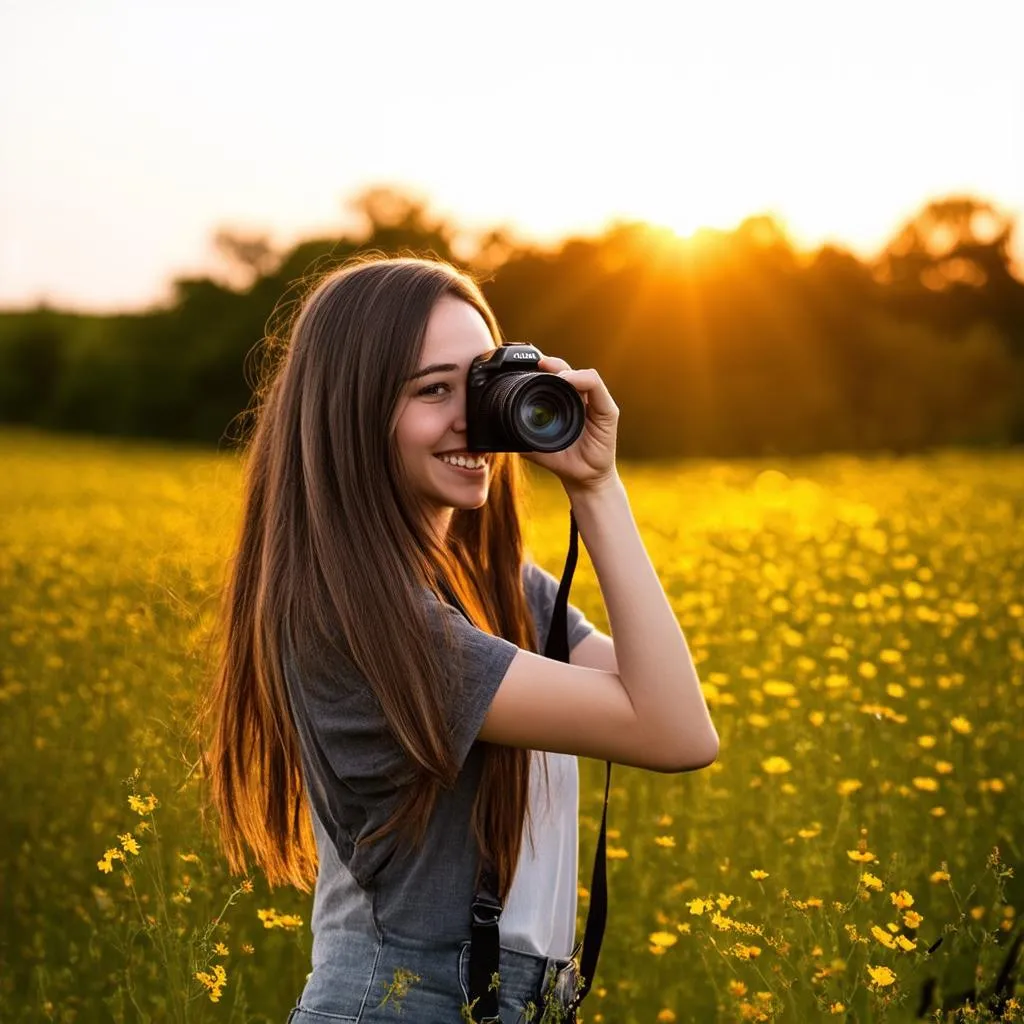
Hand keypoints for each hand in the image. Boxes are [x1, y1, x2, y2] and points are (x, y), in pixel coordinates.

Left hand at [519, 355, 619, 493]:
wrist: (582, 478)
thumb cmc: (560, 459)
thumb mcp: (534, 443)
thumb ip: (520, 432)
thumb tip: (497, 424)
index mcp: (562, 402)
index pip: (553, 376)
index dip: (540, 368)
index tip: (524, 365)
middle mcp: (579, 398)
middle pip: (565, 370)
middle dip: (550, 363)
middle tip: (536, 362)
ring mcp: (594, 402)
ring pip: (580, 373)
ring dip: (564, 369)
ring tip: (549, 371)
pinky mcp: (607, 410)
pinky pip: (595, 385)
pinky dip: (581, 379)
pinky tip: (568, 380)